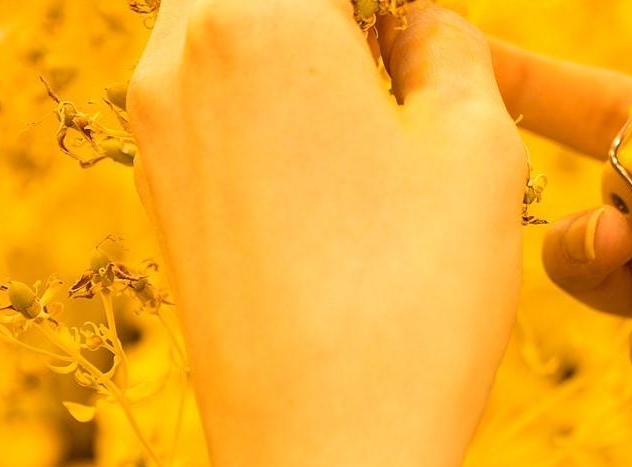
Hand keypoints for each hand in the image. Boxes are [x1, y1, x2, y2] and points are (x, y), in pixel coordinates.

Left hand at [126, 1, 521, 463]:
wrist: (326, 449)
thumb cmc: (412, 301)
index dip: (400, 5)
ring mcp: (156, 129)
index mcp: (259, 18)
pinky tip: (339, 164)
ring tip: (381, 110)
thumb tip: (421, 24)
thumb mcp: (475, 145)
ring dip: (304, 44)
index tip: (430, 40)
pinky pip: (212, 96)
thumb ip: (448, 46)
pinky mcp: (161, 192)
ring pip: (229, 29)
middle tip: (407, 66)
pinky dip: (271, 98)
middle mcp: (180, 58)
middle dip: (343, 14)